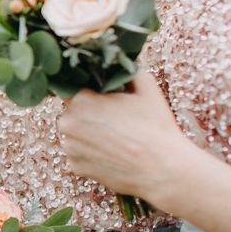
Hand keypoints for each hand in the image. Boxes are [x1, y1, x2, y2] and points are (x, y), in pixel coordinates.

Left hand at [60, 71, 186, 203]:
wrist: (163, 169)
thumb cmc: (155, 127)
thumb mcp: (147, 88)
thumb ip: (128, 70)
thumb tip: (120, 62)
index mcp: (80, 100)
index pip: (75, 90)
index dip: (90, 95)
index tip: (104, 101)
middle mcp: (68, 123)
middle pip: (73, 113)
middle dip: (88, 115)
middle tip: (113, 121)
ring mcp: (70, 147)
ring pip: (74, 135)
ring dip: (87, 135)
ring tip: (114, 140)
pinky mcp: (75, 167)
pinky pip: (78, 155)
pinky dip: (90, 155)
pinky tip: (111, 155)